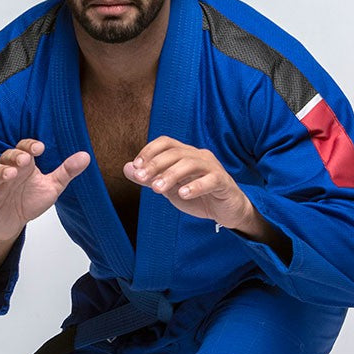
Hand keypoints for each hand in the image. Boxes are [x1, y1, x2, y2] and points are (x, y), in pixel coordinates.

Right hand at [0, 141, 89, 277]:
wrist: (12, 222)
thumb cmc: (29, 200)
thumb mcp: (51, 186)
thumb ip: (66, 172)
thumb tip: (85, 156)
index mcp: (24, 165)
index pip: (24, 148)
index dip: (29, 146)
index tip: (40, 148)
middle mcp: (9, 171)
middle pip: (7, 158)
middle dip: (14, 157)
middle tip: (24, 160)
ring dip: (1, 172)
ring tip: (10, 175)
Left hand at [123, 136, 256, 231]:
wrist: (226, 211)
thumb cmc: (198, 196)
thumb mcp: (170, 188)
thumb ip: (150, 178)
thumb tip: (127, 168)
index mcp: (186, 154)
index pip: (166, 142)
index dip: (149, 151)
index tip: (136, 167)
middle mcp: (199, 156)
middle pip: (176, 152)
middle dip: (156, 164)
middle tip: (142, 179)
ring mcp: (212, 168)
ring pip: (191, 164)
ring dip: (171, 175)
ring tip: (157, 189)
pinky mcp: (223, 182)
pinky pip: (210, 180)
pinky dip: (196, 186)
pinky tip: (183, 195)